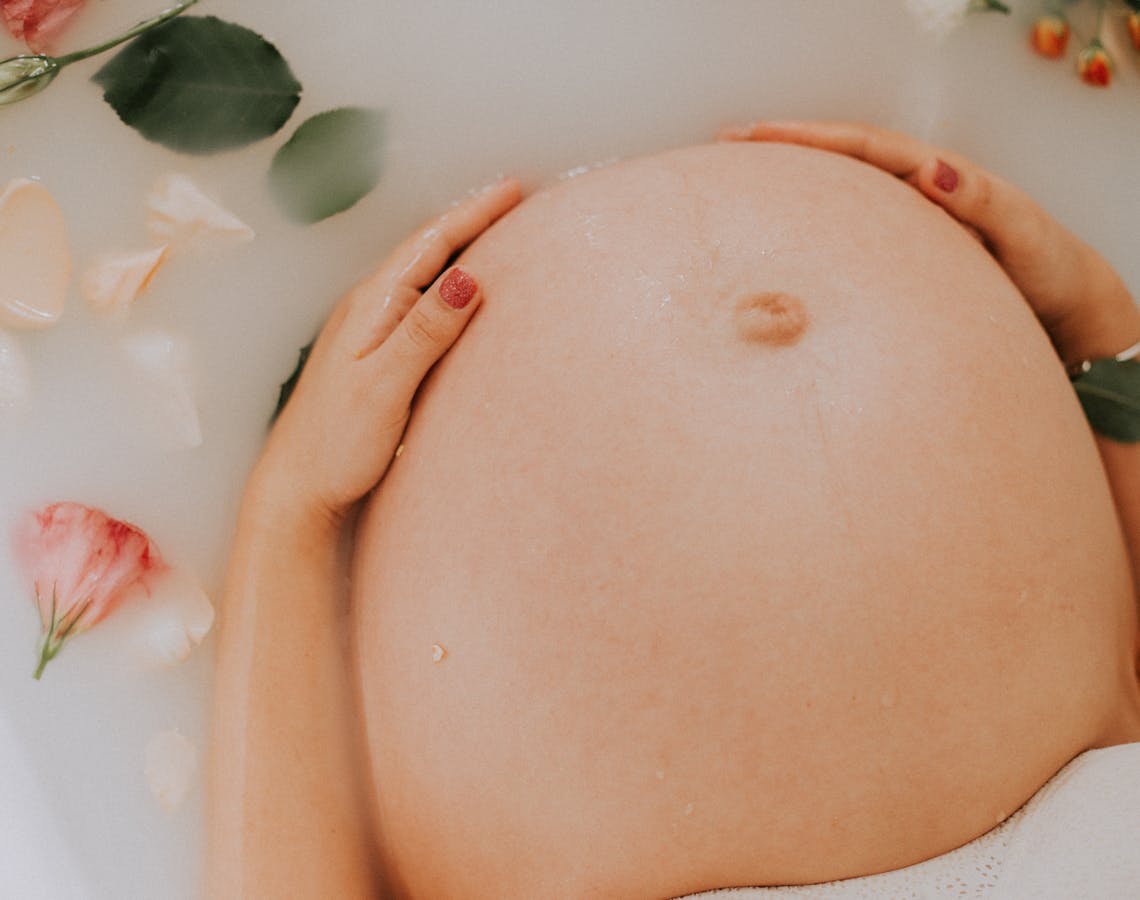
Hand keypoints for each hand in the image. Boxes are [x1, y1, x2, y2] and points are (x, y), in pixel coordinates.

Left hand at [251, 178, 522, 531]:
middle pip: (426, 251)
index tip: (514, 189)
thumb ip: (424, 332)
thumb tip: (467, 277)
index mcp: (372, 307)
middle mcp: (367, 309)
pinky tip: (457, 297)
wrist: (295, 488)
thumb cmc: (337, 443)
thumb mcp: (386, 386)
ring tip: (495, 235)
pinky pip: (417, 304)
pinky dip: (446, 287)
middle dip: (471, 222)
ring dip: (458, 250)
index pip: (431, 245)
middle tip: (514, 200)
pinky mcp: (372, 356)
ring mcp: (367, 332)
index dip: (474, 214)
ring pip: (421, 276)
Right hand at [719, 120, 1139, 367]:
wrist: (1067, 314)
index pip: (864, 147)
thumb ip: (981, 202)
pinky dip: (810, 222)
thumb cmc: (1048, 273)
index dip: (810, 138)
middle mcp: (916, 193)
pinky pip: (847, 231)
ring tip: (739, 179)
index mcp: (940, 179)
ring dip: (791, 181)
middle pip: (841, 159)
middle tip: (726, 143)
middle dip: (784, 147)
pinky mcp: (901, 257)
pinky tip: (779, 235)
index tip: (757, 136)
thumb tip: (934, 170)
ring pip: (839, 192)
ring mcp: (905, 224)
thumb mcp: (1023, 235)